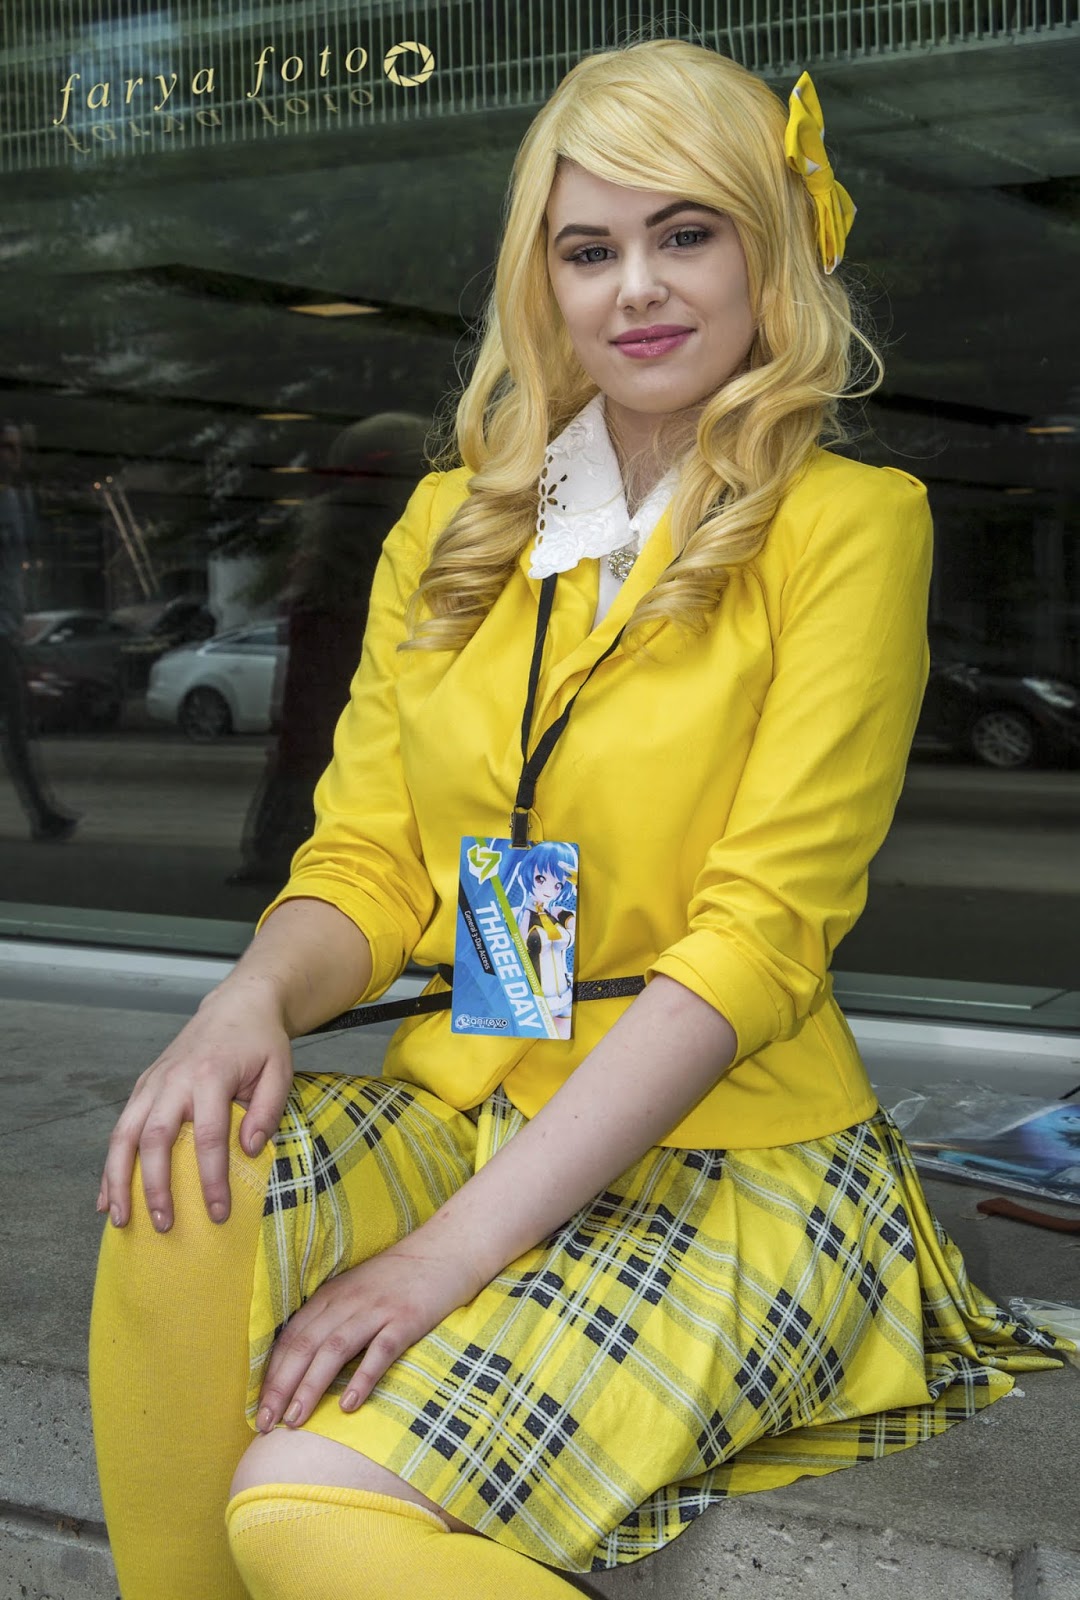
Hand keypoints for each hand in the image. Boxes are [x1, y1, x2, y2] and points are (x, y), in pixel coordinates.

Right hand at [99, 979, 292, 1231]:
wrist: (236, 1005)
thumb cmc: (260, 1042)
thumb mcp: (280, 1070)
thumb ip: (267, 1110)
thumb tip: (249, 1150)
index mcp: (211, 1075)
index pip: (210, 1137)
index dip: (212, 1179)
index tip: (217, 1213)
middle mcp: (174, 1080)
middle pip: (156, 1138)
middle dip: (155, 1185)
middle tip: (163, 1224)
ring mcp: (153, 1083)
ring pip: (125, 1134)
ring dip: (118, 1179)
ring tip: (120, 1219)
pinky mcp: (143, 1086)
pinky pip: (120, 1128)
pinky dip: (110, 1164)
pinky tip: (106, 1196)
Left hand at [256, 1232, 485, 1430]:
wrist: (447, 1249)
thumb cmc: (399, 1277)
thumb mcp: (357, 1290)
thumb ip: (331, 1318)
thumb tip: (302, 1364)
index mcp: (331, 1295)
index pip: (291, 1337)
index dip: (272, 1373)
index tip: (259, 1409)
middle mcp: (348, 1301)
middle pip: (306, 1345)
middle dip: (281, 1386)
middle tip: (267, 1423)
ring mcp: (377, 1309)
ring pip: (334, 1349)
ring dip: (311, 1386)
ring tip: (295, 1420)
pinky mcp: (406, 1319)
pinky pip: (380, 1351)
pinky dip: (362, 1378)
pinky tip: (347, 1405)